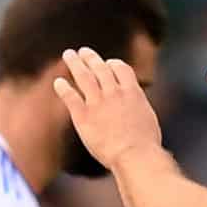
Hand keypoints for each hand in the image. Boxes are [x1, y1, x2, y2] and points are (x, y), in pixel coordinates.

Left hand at [54, 44, 163, 171]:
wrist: (133, 155)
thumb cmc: (145, 144)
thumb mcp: (148, 118)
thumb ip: (138, 106)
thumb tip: (136, 104)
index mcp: (132, 92)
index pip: (121, 68)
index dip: (113, 64)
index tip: (108, 63)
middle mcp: (113, 92)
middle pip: (100, 68)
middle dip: (90, 57)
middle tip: (83, 51)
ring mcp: (97, 103)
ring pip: (84, 76)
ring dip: (75, 63)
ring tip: (69, 55)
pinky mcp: (83, 116)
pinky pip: (70, 97)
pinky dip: (63, 88)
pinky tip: (58, 83)